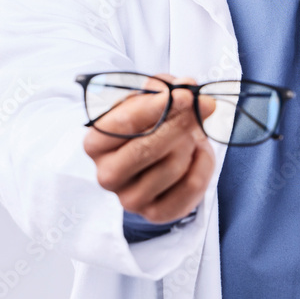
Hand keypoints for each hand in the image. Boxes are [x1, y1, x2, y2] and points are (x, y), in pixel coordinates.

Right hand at [83, 74, 215, 223]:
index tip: (183, 94)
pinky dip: (203, 163)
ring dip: (191, 142)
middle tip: (204, 104)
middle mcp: (107, 174)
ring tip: (190, 134)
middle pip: (147, 148)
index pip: (124, 124)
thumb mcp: (151, 98)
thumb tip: (187, 85)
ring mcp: (129, 199)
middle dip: (180, 123)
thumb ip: (165, 87)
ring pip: (173, 165)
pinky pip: (191, 185)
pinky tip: (197, 153)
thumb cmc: (150, 124)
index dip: (157, 107)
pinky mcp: (156, 214)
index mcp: (95, 143)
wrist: (161, 157)